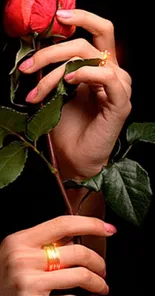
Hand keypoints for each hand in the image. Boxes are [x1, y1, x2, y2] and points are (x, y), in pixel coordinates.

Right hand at [0, 216, 115, 295]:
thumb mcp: (17, 250)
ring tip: (102, 285)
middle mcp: (23, 259)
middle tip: (102, 268)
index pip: (63, 224)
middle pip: (76, 252)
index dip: (91, 224)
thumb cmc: (4, 275)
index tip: (109, 229)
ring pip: (79, 276)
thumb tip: (76, 235)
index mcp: (21, 240)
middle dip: (98, 261)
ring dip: (98, 282)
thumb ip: (44, 241)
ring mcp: (28, 283)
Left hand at [19, 9, 131, 178]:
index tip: (55, 19)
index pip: (95, 31)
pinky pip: (107, 77)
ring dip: (58, 72)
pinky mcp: (121, 103)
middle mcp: (112, 72)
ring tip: (39, 92)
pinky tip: (69, 81)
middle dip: (51, 52)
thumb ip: (58, 69)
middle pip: (87, 41)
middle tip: (28, 66)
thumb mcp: (58, 91)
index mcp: (99, 67)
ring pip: (89, 58)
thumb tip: (40, 51)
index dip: (80, 18)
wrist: (75, 157)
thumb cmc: (67, 127)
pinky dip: (86, 74)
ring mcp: (119, 87)